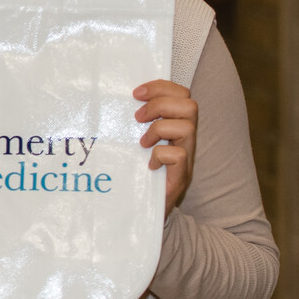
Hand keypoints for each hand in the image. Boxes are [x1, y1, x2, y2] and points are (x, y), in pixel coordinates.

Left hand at [134, 79, 197, 215]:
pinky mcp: (182, 176)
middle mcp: (186, 139)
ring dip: (159, 129)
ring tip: (142, 142)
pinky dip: (160, 155)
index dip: (161, 87)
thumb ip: (134, 122)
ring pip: (187, 127)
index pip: (181, 93)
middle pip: (190, 105)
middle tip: (138, 118)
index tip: (135, 93)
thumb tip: (107, 100)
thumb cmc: (138, 172)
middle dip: (160, 104)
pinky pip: (178, 156)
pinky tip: (149, 164)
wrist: (148, 211)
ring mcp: (187, 157)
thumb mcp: (136, 141)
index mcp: (175, 125)